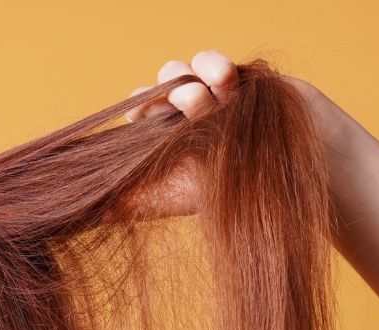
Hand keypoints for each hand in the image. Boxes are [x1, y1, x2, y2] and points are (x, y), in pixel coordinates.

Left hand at [120, 52, 345, 217]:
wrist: (300, 183)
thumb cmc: (234, 198)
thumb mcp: (173, 205)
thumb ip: (126, 205)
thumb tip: (78, 218)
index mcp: (162, 145)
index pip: (134, 116)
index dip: (136, 112)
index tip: (144, 122)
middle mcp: (181, 118)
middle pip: (153, 90)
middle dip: (160, 96)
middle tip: (179, 110)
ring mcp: (209, 97)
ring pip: (178, 72)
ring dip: (187, 82)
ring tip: (206, 99)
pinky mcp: (236, 79)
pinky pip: (211, 62)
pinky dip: (211, 65)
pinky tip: (225, 81)